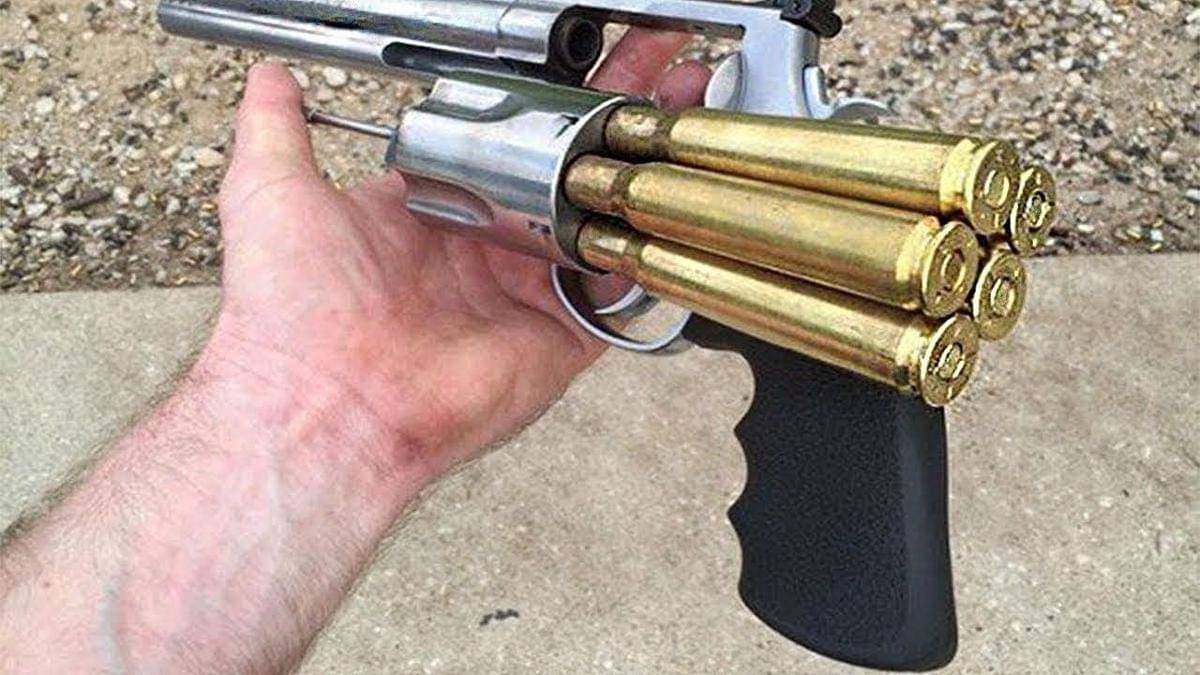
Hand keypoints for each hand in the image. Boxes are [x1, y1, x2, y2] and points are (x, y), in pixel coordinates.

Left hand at [205, 32, 711, 480]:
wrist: (324, 404)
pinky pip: (618, 296)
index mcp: (434, 213)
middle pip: (566, 177)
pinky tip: (669, 201)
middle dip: (610, 127)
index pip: (506, 143)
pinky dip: (646, 257)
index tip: (580, 66)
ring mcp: (526, 295)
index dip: (544, 106)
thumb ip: (277, 129)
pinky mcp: (560, 338)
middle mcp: (486, 251)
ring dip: (639, 178)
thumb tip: (269, 83)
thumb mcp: (270, 191)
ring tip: (673, 123)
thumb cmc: (293, 311)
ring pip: (599, 227)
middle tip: (653, 75)